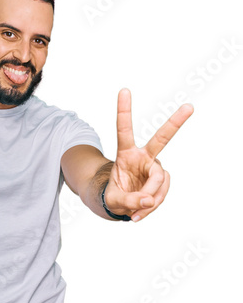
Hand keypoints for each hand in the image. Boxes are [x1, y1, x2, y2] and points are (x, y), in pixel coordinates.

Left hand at [104, 88, 193, 221]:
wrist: (121, 205)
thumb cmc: (113, 197)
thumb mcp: (112, 201)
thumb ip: (128, 200)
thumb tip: (148, 200)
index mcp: (125, 154)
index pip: (124, 130)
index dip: (124, 111)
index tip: (124, 90)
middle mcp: (143, 157)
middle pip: (161, 139)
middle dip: (175, 123)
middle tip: (189, 106)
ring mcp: (154, 168)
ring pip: (159, 181)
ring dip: (148, 199)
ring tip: (135, 211)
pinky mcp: (161, 180)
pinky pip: (161, 193)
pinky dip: (151, 206)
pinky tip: (140, 212)